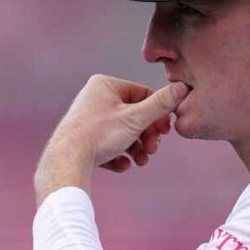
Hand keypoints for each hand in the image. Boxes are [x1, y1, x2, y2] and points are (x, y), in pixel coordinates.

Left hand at [34, 74, 189, 205]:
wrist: (67, 161)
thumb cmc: (99, 134)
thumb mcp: (136, 118)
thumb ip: (161, 104)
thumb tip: (183, 87)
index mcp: (105, 85)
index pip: (142, 94)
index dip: (157, 114)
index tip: (165, 131)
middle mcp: (94, 98)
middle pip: (133, 116)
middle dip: (146, 136)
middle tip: (153, 149)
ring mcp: (87, 119)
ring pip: (121, 132)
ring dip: (136, 148)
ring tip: (140, 161)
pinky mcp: (82, 139)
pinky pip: (107, 145)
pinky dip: (118, 156)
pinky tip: (122, 165)